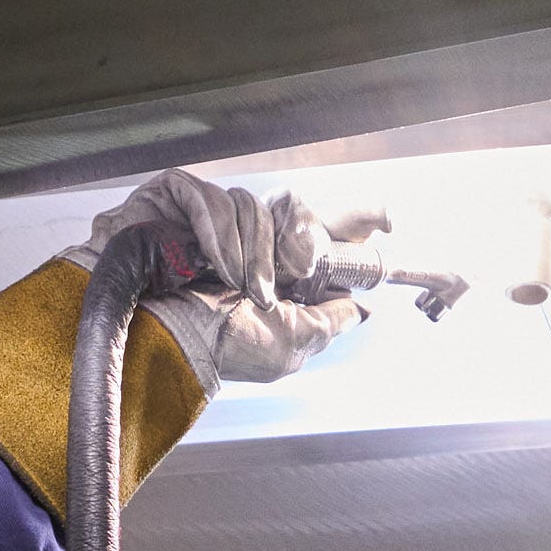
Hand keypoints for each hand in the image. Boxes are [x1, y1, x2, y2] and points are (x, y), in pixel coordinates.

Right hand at [75, 171, 386, 389]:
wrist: (162, 345)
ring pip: (247, 207)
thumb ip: (329, 320)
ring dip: (246, 254)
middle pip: (283, 209)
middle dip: (284, 249)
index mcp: (269, 265)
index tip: (388, 222)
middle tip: (274, 282)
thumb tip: (360, 306)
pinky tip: (209, 266)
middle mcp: (240, 236)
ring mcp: (205, 216)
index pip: (309, 226)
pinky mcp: (173, 200)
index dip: (348, 220)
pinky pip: (207, 199)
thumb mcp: (291, 343)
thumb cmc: (220, 351)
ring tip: (232, 287)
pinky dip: (214, 234)